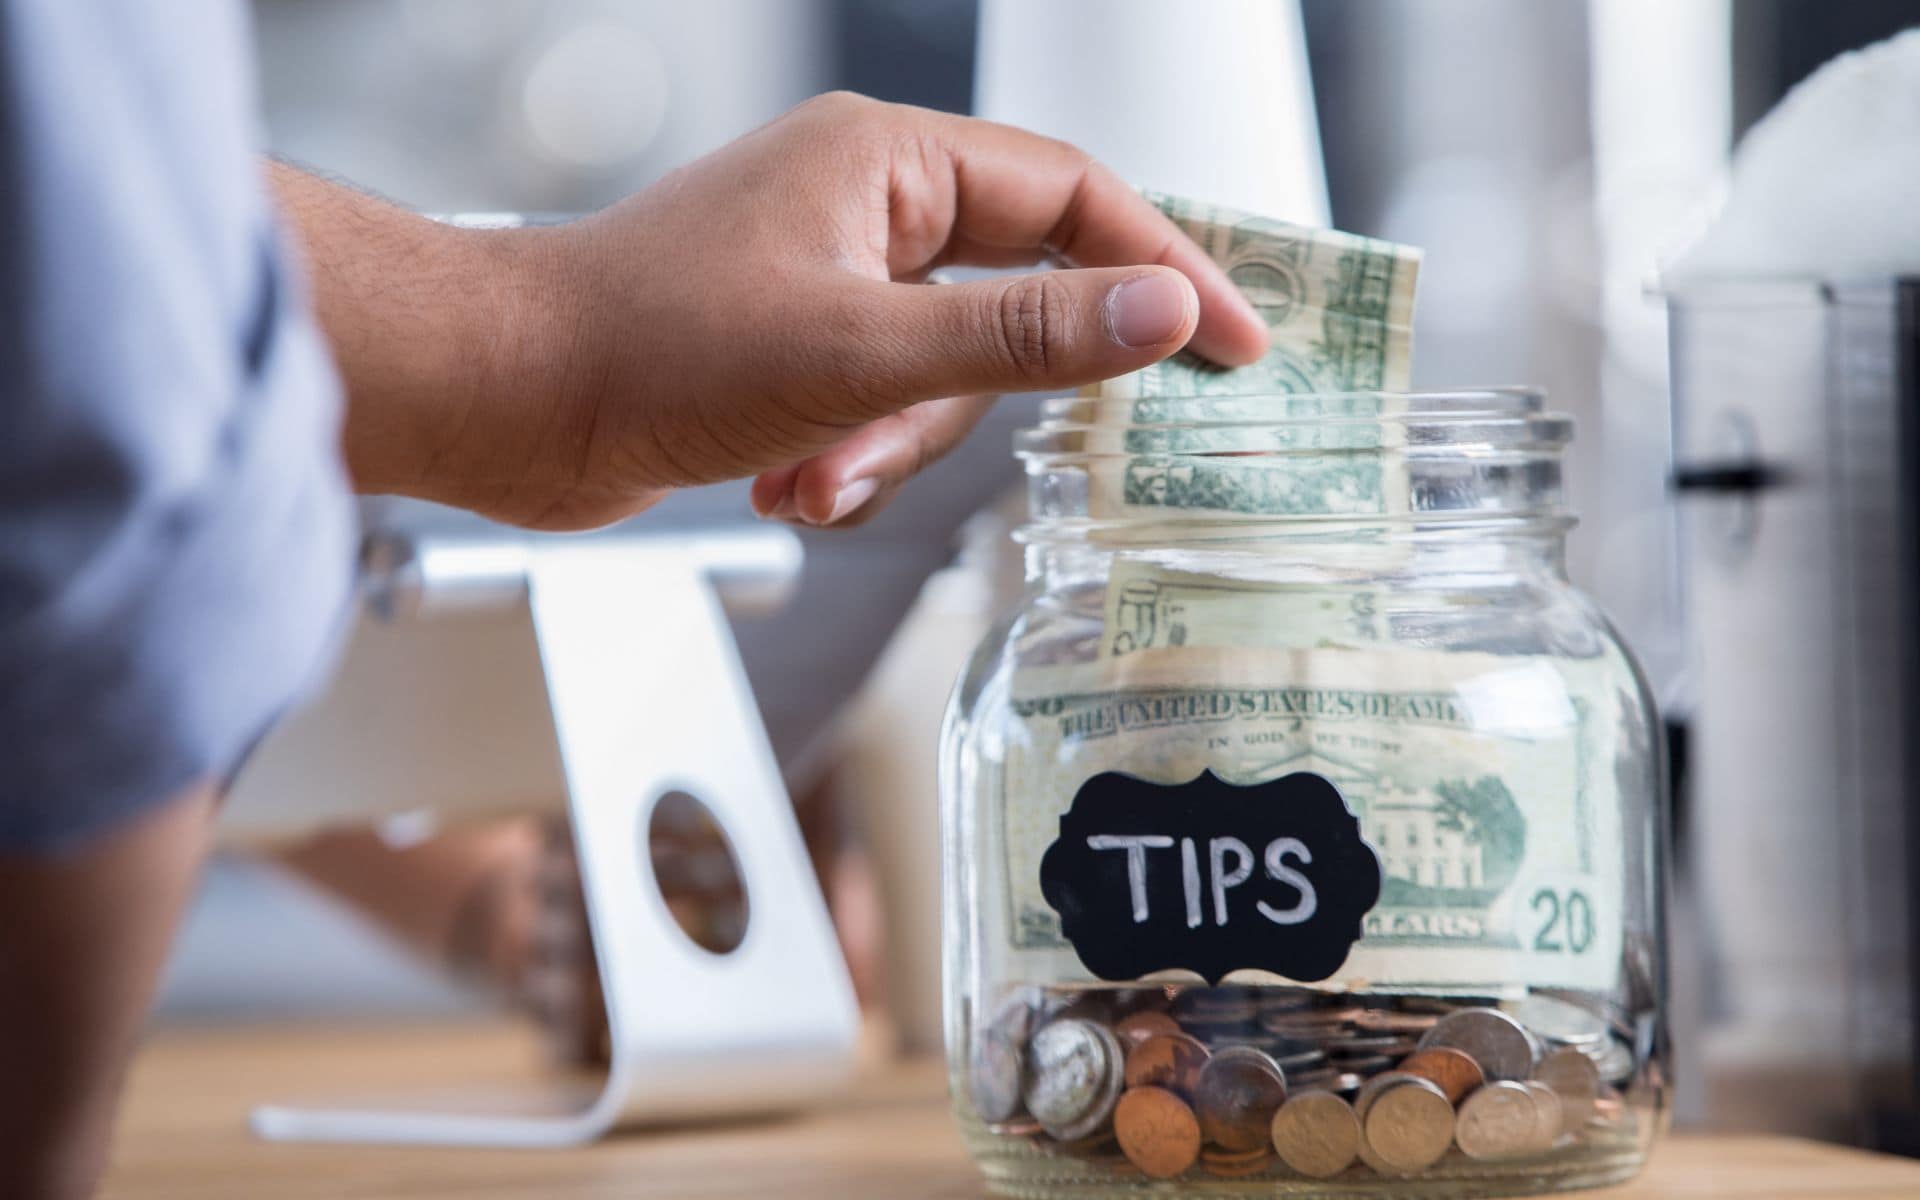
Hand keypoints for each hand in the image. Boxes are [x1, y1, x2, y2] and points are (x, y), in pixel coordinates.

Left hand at [277, 93, 1267, 529]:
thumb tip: (1162, 310)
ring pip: (936, 375)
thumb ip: (1024, 335)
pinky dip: (844, 459)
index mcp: (887, 161)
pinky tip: (779, 482)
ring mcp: (825, 274)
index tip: (1237, 345)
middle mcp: (862, 204)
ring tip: (807, 477)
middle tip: (894, 448)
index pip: (1073, 195)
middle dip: (957, 403)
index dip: (1165, 268)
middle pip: (1004, 301)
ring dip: (882, 449)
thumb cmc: (652, 348)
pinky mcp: (789, 342)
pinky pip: (876, 407)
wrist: (507, 401)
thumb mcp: (865, 353)